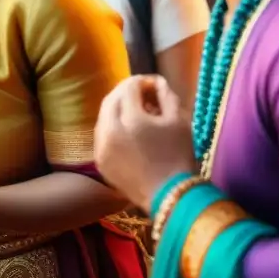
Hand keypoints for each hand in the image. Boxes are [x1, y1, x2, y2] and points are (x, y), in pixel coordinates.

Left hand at [94, 75, 196, 213]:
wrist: (171, 196)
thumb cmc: (179, 156)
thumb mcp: (179, 121)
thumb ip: (166, 95)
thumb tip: (156, 81)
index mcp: (131, 119)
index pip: (129, 87)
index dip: (142, 81)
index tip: (154, 85)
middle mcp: (109, 130)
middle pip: (112, 98)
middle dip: (127, 92)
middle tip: (143, 94)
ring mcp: (101, 146)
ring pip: (103, 115)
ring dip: (118, 108)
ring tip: (137, 112)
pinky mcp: (99, 160)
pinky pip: (102, 134)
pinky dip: (112, 127)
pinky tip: (128, 132)